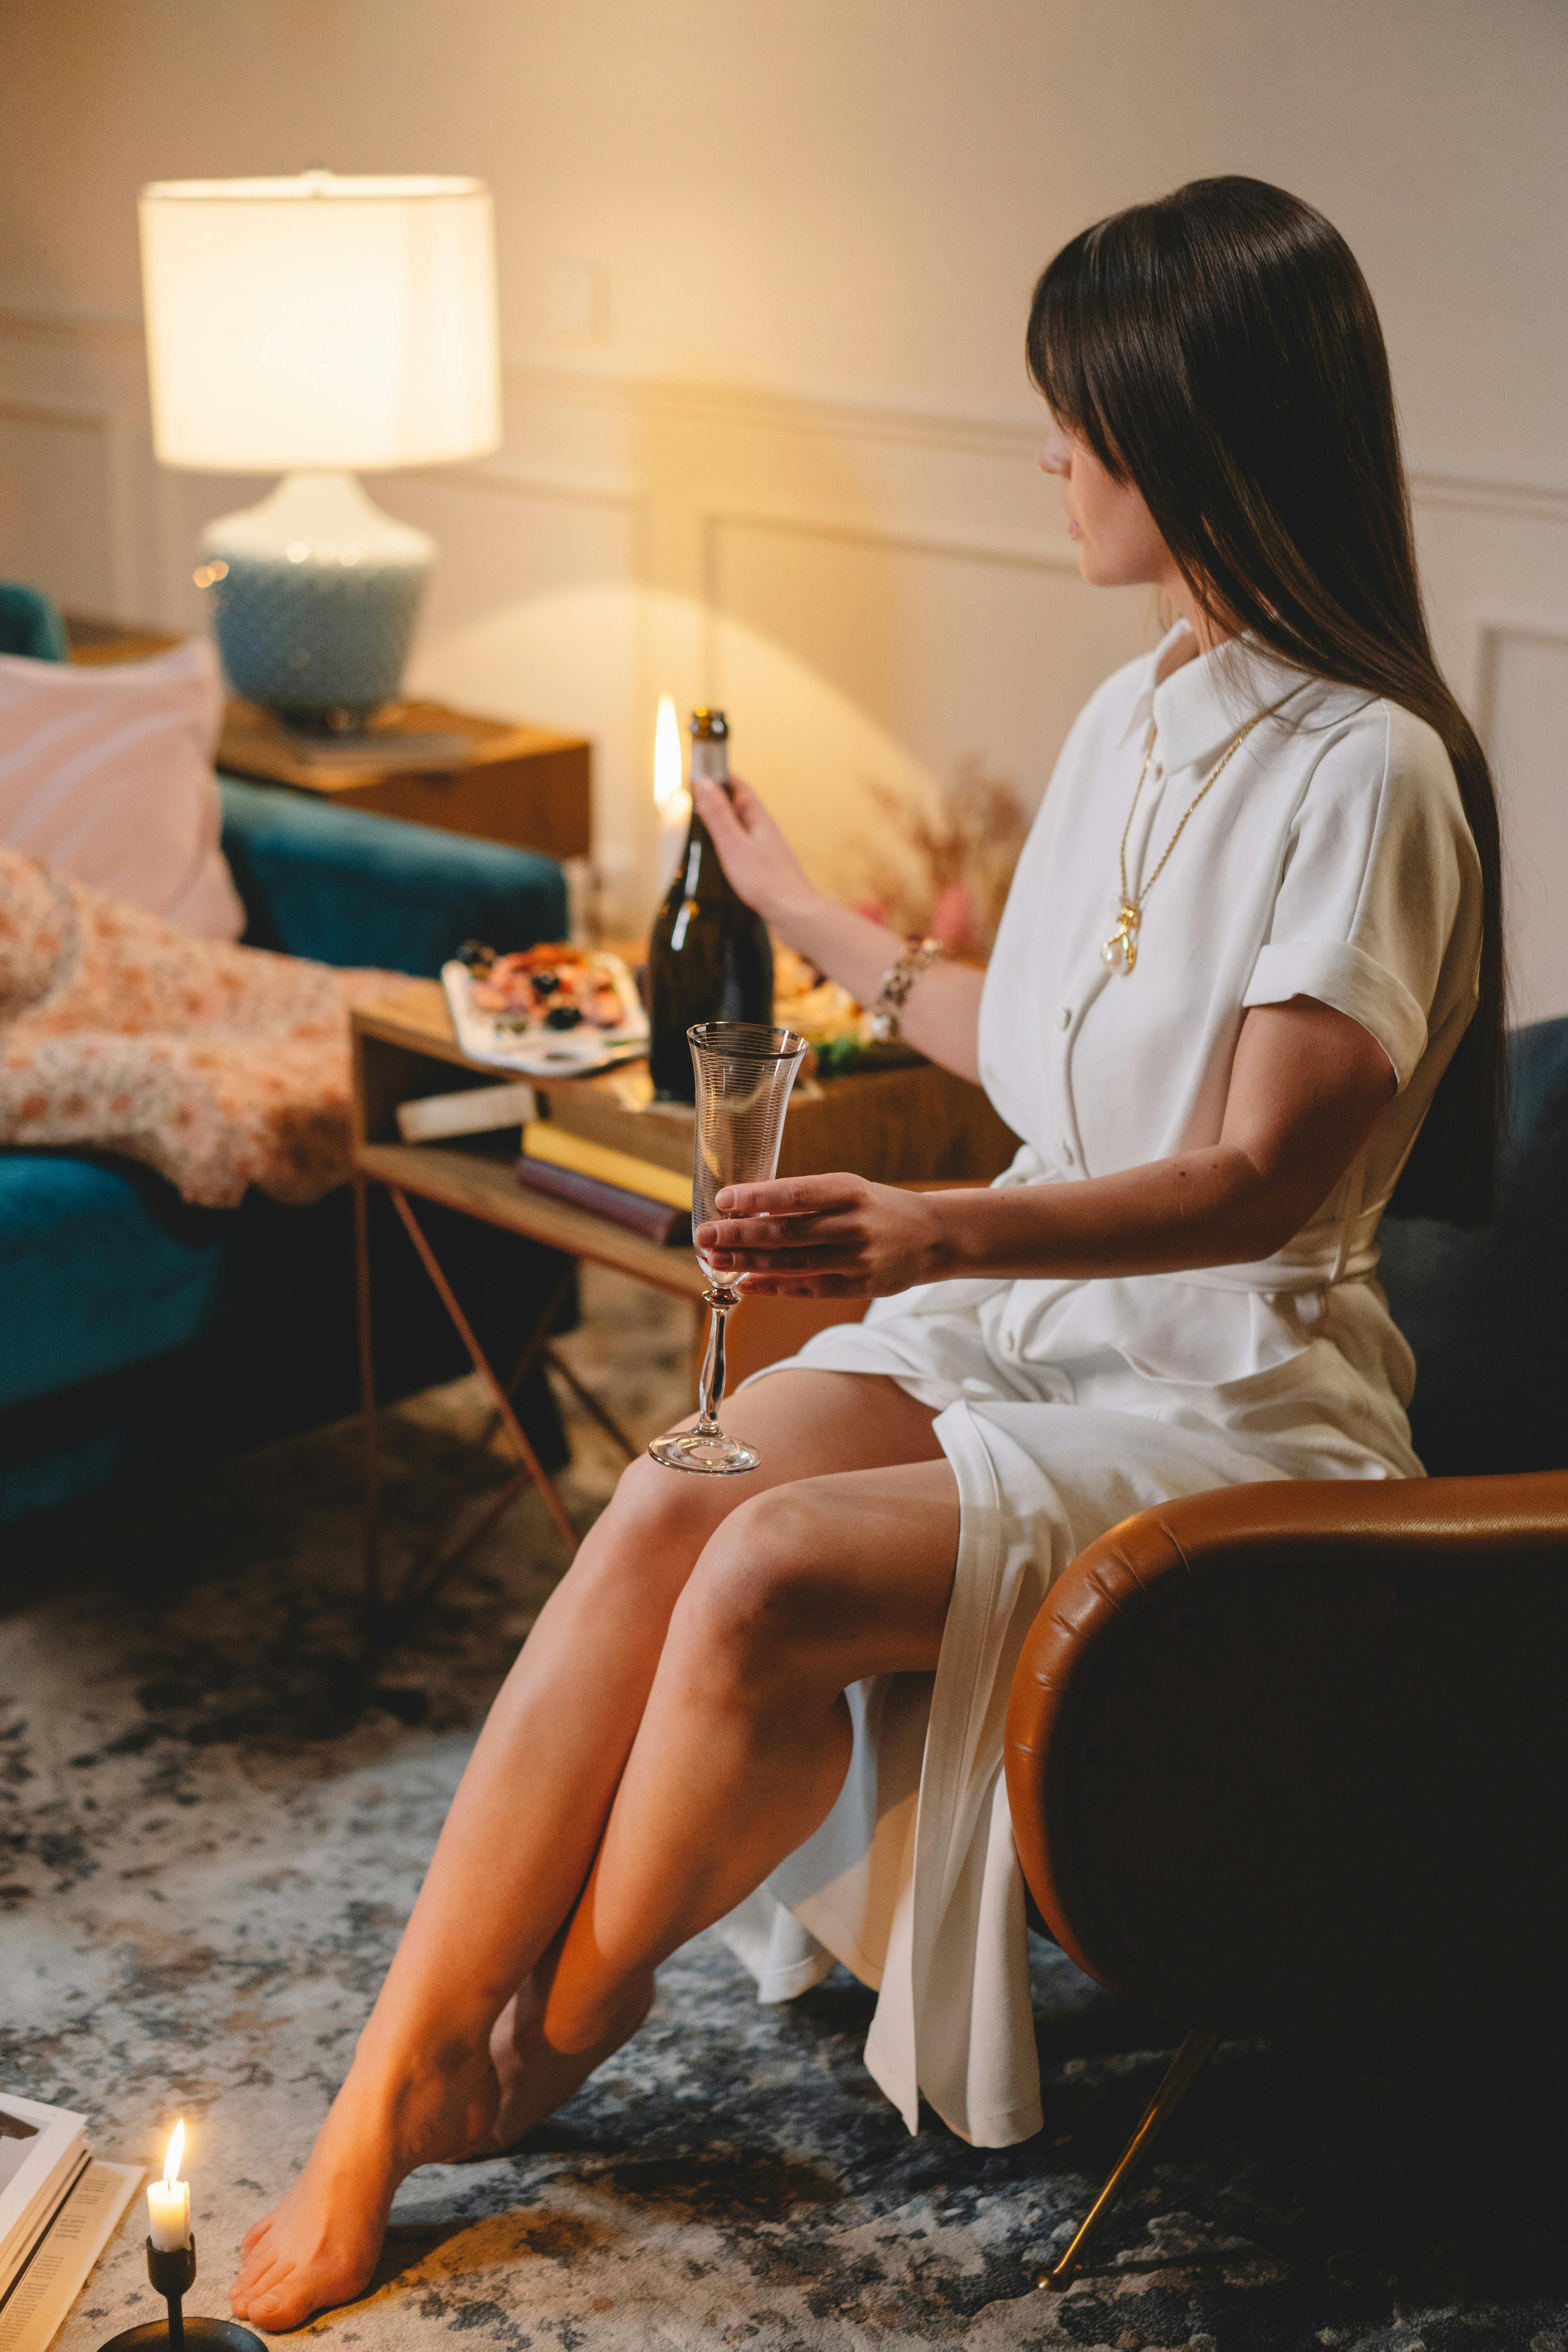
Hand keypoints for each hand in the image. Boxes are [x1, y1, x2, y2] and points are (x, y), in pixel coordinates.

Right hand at [692, 774, 818, 930]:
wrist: (794, 914)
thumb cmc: (766, 881)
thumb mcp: (733, 844)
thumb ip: (717, 814)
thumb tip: (703, 782)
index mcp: (758, 819)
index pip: (740, 788)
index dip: (721, 778)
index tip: (703, 775)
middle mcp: (765, 831)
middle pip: (740, 807)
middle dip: (719, 802)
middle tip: (696, 803)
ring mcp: (766, 850)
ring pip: (742, 830)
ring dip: (724, 826)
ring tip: (702, 830)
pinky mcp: (766, 869)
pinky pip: (745, 849)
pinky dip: (730, 847)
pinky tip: (721, 859)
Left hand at [697, 1172, 947, 1297]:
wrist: (934, 1236)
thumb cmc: (879, 1208)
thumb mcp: (849, 1190)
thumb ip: (805, 1200)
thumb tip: (749, 1210)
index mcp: (849, 1191)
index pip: (797, 1193)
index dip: (758, 1198)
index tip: (723, 1200)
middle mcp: (853, 1224)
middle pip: (787, 1232)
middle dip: (740, 1235)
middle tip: (703, 1236)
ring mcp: (857, 1259)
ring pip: (792, 1262)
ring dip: (748, 1262)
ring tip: (714, 1259)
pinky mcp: (860, 1286)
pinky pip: (808, 1288)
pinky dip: (773, 1286)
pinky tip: (745, 1283)